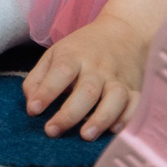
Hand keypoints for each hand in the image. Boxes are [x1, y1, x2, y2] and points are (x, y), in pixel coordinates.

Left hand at [23, 13, 150, 137]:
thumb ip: (38, 79)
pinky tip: (114, 130)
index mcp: (75, 56)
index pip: (61, 72)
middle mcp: (98, 67)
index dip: (47, 91)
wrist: (124, 31)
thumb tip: (31, 107)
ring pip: (115, 98)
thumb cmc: (83, 49)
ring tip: (86, 135)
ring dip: (101, 118)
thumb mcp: (55, 54)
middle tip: (52, 131)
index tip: (34, 110)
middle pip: (87, 90)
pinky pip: (135, 104)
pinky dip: (127, 118)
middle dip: (69, 114)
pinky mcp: (135, 88)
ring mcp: (118, 78)